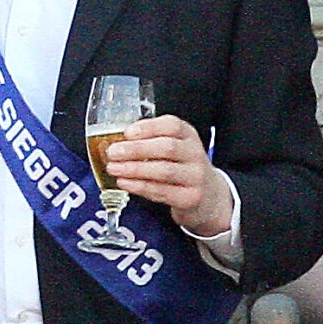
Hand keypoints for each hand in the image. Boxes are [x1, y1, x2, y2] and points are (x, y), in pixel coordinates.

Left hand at [100, 116, 232, 237]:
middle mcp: (195, 154)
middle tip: (113, 152)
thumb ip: (150, 141)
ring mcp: (196, 177)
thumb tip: (118, 141)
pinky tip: (125, 182)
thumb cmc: (181, 167)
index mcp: (188, 135)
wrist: (209, 196)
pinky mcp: (191, 198)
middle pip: (167, 148)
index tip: (127, 132)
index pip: (172, 125)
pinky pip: (162, 191)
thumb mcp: (173, 147)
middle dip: (136, 149)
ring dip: (134, 169)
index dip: (148, 127)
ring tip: (114, 168)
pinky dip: (140, 187)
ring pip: (164, 171)